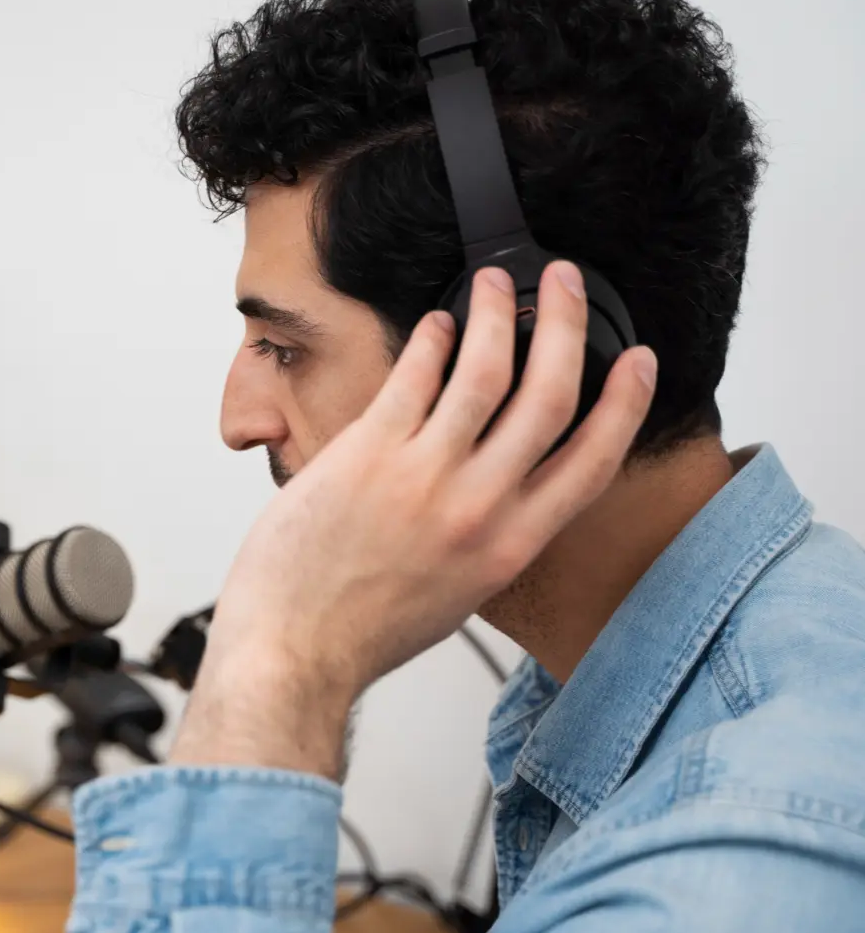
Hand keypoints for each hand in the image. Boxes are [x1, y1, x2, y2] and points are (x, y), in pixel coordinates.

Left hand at [169, 261, 657, 779]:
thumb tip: (494, 485)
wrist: (294, 650)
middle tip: (564, 283)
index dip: (625, 402)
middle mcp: (479, 507)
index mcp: (510, 546)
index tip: (637, 362)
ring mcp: (425, 476)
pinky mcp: (368, 453)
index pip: (592, 459)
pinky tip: (434, 325)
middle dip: (566, 325)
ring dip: (496, 313)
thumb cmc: (363, 630)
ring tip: (495, 282)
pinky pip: (413, 377)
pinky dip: (431, 341)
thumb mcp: (455, 593)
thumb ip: (485, 537)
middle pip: (549, 394)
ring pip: (485, 370)